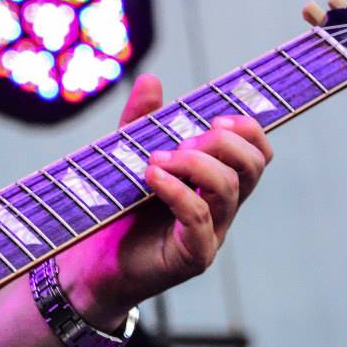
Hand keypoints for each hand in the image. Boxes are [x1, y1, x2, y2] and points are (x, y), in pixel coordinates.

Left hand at [60, 72, 272, 322]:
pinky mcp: (193, 256)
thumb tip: (151, 80)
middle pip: (252, 167)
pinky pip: (199, 218)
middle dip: (222, 143)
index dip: (248, 131)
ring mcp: (210, 233)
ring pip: (229, 189)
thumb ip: (141, 123)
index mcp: (214, 183)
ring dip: (196, 163)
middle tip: (183, 142)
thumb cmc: (115, 213)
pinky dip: (177, 190)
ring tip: (158, 159)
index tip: (218, 118)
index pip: (256, 153)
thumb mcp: (126, 159)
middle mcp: (221, 208)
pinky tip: (152, 174)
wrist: (90, 266)